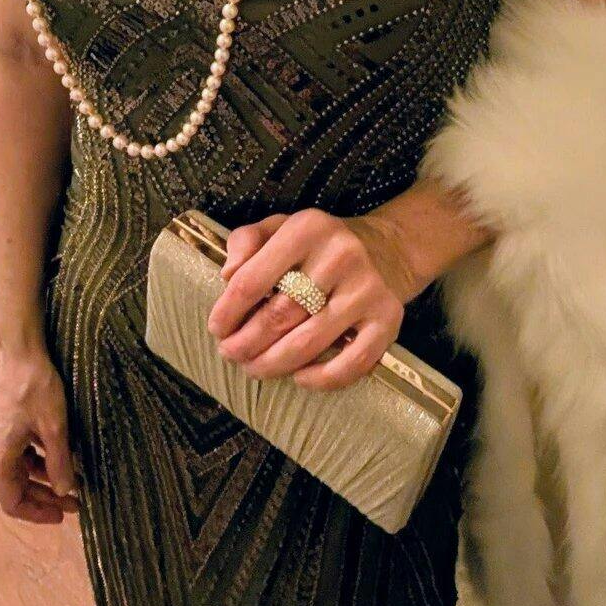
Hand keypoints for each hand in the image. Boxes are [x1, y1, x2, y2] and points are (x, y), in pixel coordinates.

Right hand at [0, 343, 79, 524]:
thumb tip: (65, 492)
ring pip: (19, 472)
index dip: (37, 514)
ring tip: (73, 483)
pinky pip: (20, 455)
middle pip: (16, 489)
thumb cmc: (36, 387)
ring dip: (44, 481)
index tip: (63, 515)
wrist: (20, 351)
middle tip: (75, 502)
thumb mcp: (55, 428)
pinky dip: (39, 463)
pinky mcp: (3, 427)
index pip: (12, 503)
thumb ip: (59, 464)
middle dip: (45, 499)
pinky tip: (61, 459)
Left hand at [206, 209, 412, 389]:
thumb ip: (246, 241)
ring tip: (255, 368)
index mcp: (308, 228)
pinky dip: (322, 378)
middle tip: (231, 354)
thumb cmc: (319, 245)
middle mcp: (341, 255)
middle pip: (279, 315)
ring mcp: (367, 290)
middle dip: (246, 343)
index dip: (228, 312)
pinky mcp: (388, 319)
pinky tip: (299, 378)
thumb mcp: (280, 227)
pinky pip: (352, 361)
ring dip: (273, 364)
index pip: (252, 279)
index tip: (216, 329)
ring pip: (309, 343)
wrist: (389, 249)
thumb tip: (228, 274)